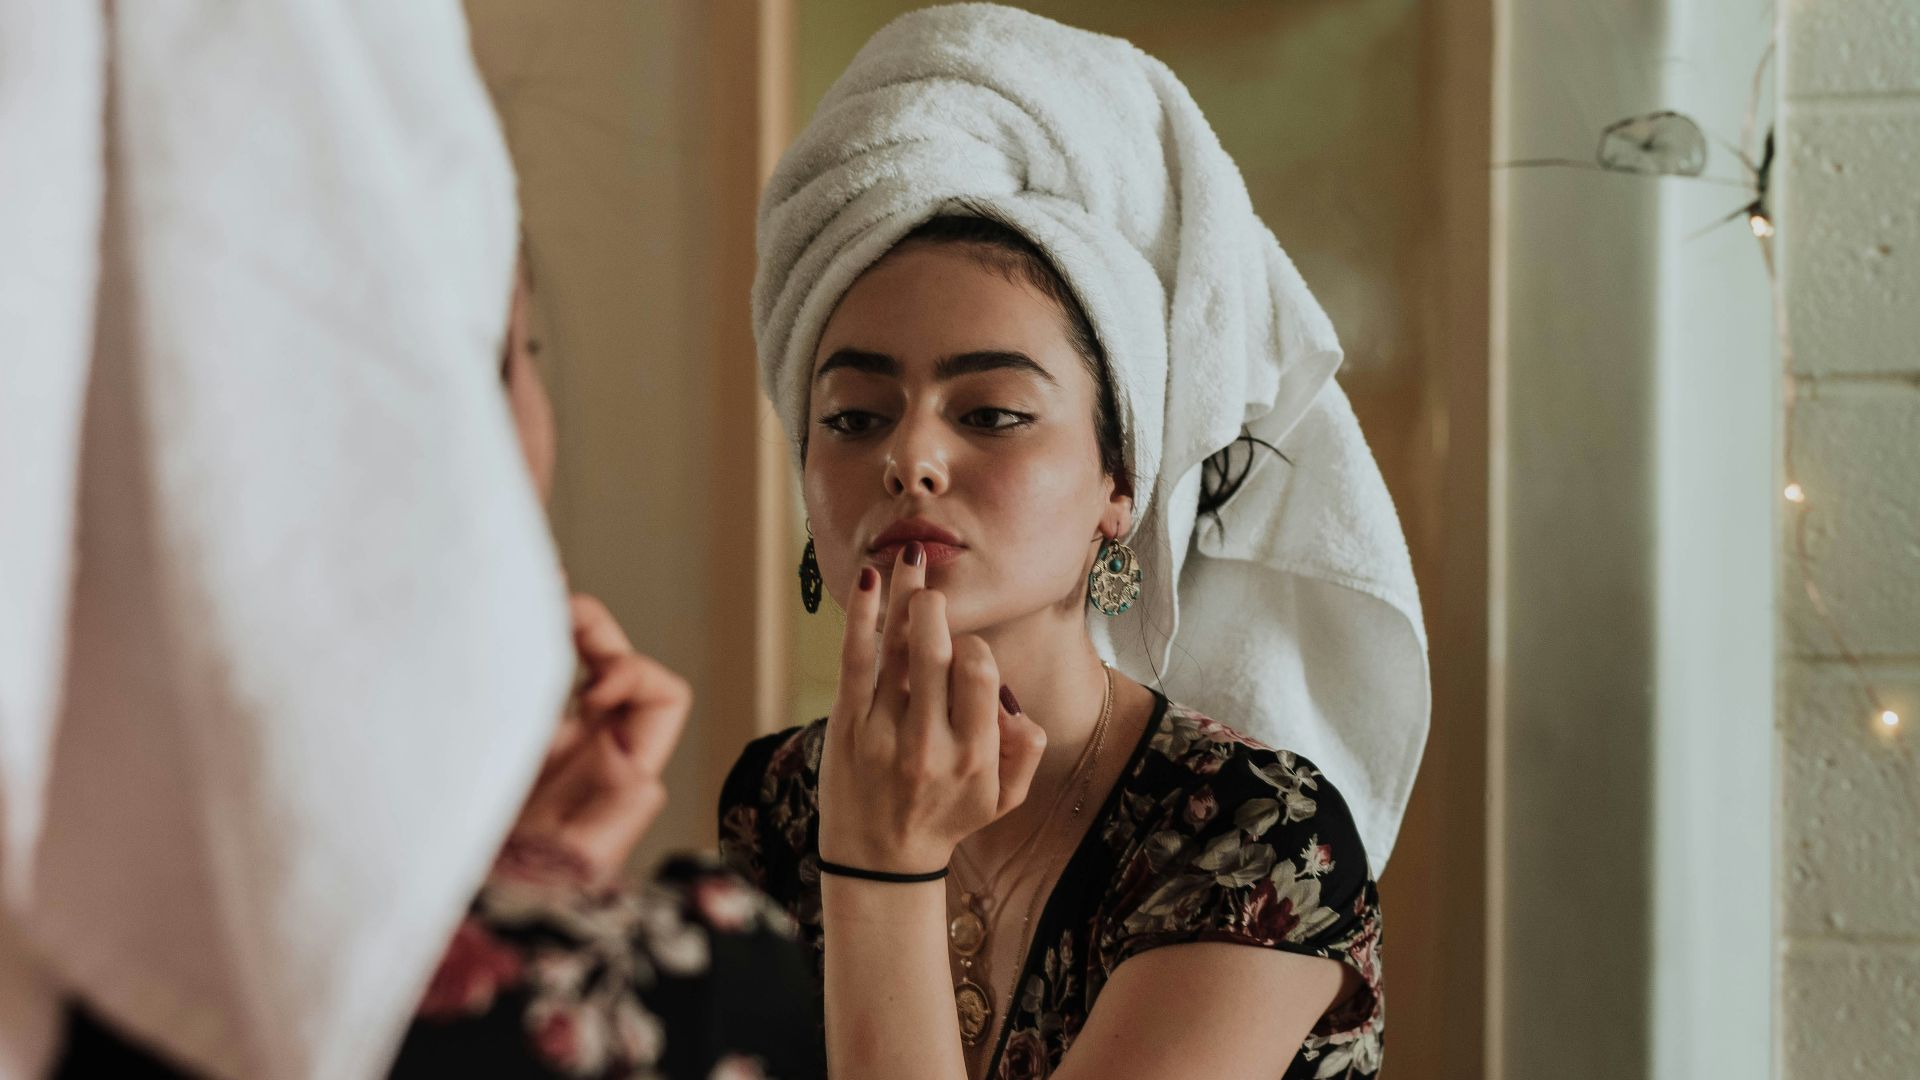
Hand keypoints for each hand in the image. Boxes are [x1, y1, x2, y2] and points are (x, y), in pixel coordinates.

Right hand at [499, 594, 690, 888]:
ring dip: (544, 626)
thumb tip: (646, 777)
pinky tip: (470, 624)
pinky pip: (512, 679)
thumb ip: (615, 818)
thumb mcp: (577, 864)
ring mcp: (540, 739)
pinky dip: (503, 648)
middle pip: (609, 660)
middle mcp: (587, 746)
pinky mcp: (495, 737)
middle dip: (585, 624)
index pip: (663, 699)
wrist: (461, 908)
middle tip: (543, 608)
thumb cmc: (524, 896)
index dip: (637, 677)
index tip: (589, 695)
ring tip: (512, 597)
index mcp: (619, 767)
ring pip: (559, 661)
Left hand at [817, 543, 1048, 873]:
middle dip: (936, 611)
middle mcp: (929, 746)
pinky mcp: (846, 728)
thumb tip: (1015, 700)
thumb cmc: (948, 818)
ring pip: (895, 650)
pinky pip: (856, 662)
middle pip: (938, 655)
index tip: (966, 652)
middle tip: (933, 588)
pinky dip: (862, 619)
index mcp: (974, 758)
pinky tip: (871, 582)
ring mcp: (882, 736)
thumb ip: (1026, 748)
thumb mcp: (1005, 798)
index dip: (976, 649)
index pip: (980, 674)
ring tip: (910, 558)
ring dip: (903, 596)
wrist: (880, 862)